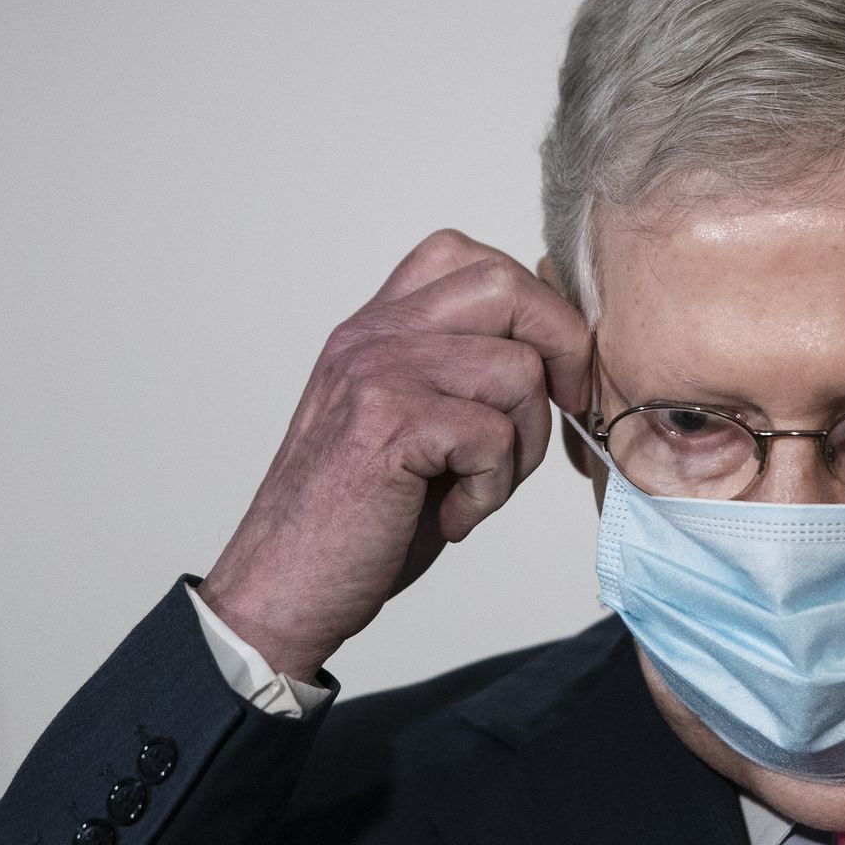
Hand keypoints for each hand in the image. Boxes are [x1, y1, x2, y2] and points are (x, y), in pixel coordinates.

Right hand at [198, 229, 590, 681]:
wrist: (282, 589)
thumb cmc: (355, 520)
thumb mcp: (408, 423)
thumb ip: (459, 374)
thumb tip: (558, 354)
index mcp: (377, 328)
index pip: (466, 256)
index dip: (532, 306)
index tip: (551, 371)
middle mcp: (372, 336)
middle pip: (505, 284)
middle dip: (561, 349)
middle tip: (562, 411)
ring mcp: (376, 373)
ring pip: (516, 370)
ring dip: (523, 443)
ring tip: (479, 487)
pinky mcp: (386, 424)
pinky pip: (493, 436)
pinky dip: (491, 490)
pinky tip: (454, 517)